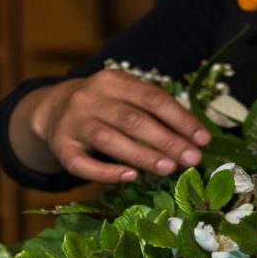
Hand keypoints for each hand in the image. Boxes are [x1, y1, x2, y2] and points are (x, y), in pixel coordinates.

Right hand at [30, 68, 210, 182]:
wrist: (53, 108)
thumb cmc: (104, 105)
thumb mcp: (125, 95)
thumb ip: (153, 110)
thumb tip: (194, 137)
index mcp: (113, 80)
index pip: (153, 98)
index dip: (181, 119)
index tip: (203, 139)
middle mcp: (90, 98)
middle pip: (133, 120)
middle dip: (167, 140)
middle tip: (192, 159)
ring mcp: (73, 122)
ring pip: (109, 140)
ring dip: (142, 155)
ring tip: (169, 169)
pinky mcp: (61, 147)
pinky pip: (82, 164)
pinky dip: (107, 171)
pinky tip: (130, 177)